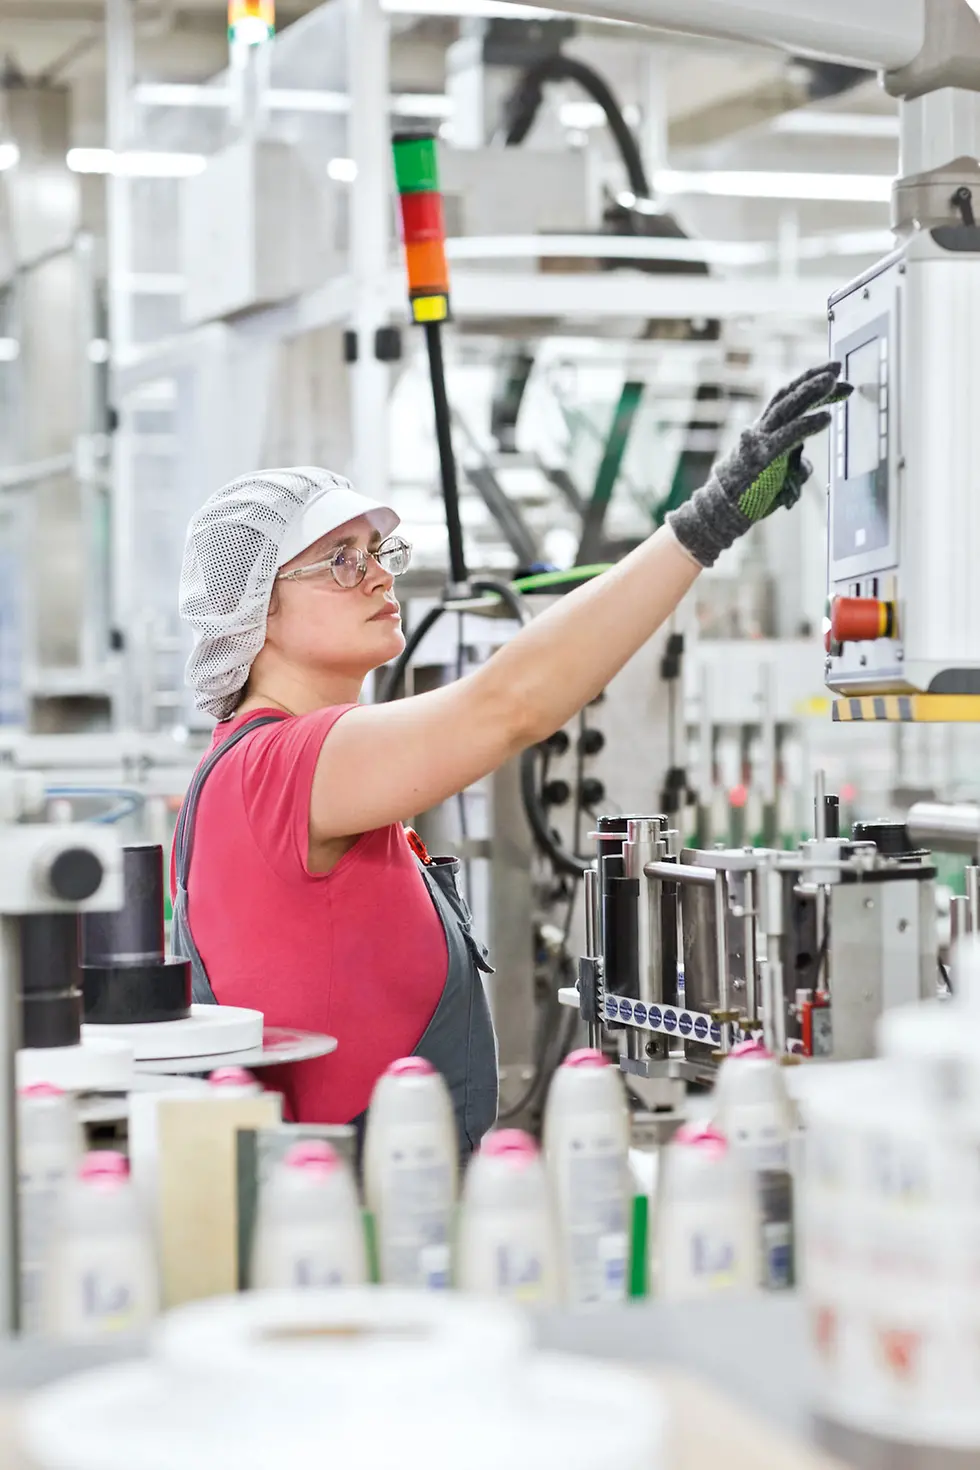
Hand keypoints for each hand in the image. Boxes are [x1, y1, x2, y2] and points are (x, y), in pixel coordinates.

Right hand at [667, 361, 852, 567]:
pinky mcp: (763, 456)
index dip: (811, 386)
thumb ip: (791, 463)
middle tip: (837, 367)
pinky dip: (808, 424)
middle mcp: (761, 430)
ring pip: (787, 408)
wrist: (722, 511)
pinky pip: (789, 436)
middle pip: (788, 395)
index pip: (789, 401)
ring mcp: (760, 441)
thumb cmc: (748, 494)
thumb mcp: (777, 474)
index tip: (837, 380)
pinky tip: (826, 417)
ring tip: (832, 381)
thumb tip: (806, 463)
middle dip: (813, 378)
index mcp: (764, 431)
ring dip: (810, 392)